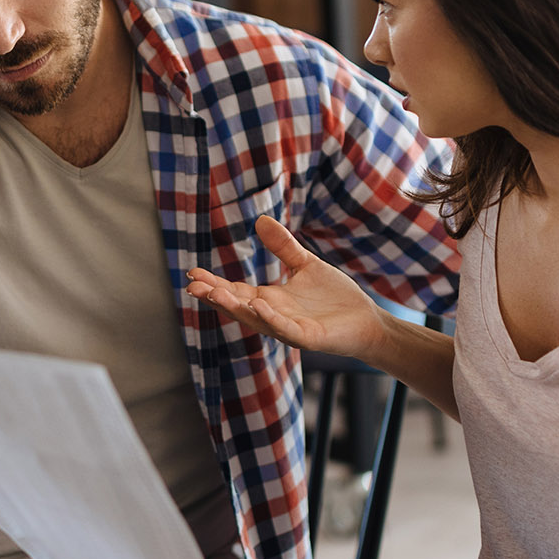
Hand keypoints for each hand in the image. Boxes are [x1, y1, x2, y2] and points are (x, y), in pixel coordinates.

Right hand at [184, 216, 389, 361]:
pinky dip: (271, 318)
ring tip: (216, 295)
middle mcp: (274, 316)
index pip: (235, 291)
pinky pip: (286, 329)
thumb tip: (260, 220)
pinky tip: (259, 305)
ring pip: (257, 320)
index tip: (192, 273)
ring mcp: (289, 328)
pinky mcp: (308, 338)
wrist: (366, 320)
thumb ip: (283, 246)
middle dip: (216, 297)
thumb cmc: (335, 297)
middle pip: (238, 307)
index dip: (214, 283)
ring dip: (236, 308)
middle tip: (192, 286)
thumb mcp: (305, 265)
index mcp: (269, 299)